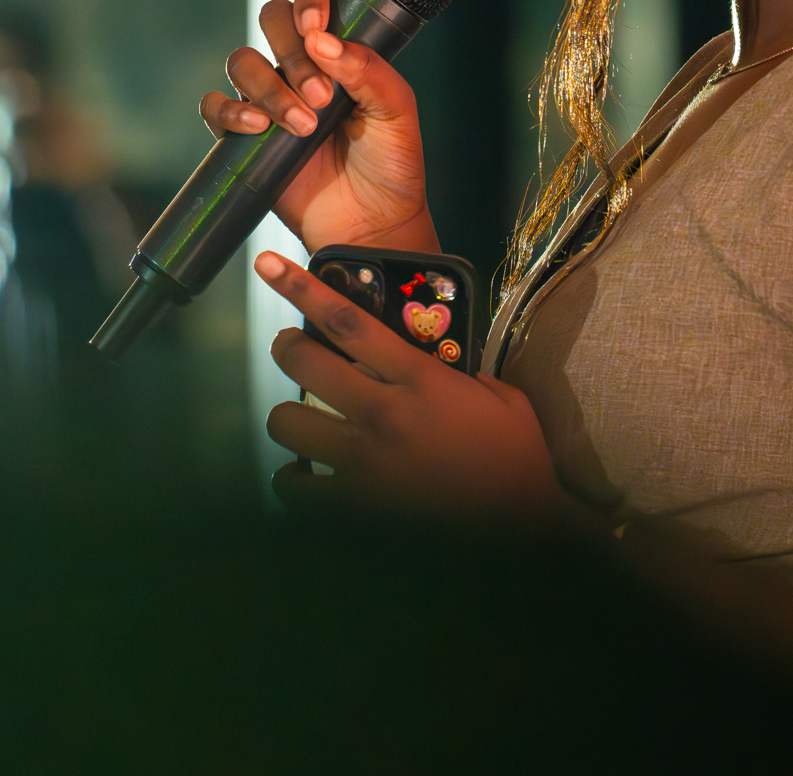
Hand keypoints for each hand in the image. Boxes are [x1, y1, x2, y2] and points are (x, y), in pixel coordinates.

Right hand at [199, 0, 437, 254]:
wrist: (372, 225)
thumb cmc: (391, 163)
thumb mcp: (396, 110)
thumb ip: (367, 69)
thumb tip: (322, 41)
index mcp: (340, 43)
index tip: (315, 26)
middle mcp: (301, 60)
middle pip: (270, 17)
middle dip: (291, 51)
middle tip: (322, 94)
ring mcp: (271, 95)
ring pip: (242, 61)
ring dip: (270, 88)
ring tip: (303, 125)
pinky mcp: (245, 133)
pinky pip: (215, 106)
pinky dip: (230, 111)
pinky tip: (259, 128)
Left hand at [254, 250, 562, 513]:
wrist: (524, 527)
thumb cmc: (516, 455)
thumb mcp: (498, 394)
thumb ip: (457, 371)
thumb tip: (423, 360)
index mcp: (419, 379)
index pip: (348, 322)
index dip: (301, 289)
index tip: (269, 265)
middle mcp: (383, 414)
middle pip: (305, 362)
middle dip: (286, 347)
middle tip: (292, 349)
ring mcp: (364, 464)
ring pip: (288, 423)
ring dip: (289, 415)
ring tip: (303, 421)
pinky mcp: (355, 510)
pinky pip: (295, 489)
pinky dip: (292, 481)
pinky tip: (305, 478)